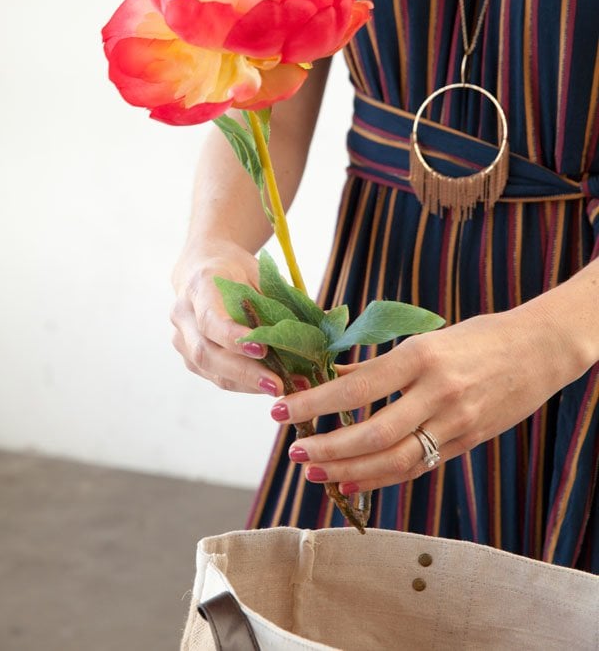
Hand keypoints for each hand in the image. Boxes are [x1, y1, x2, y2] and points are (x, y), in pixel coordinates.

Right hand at [171, 240, 307, 395]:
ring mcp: (180, 338)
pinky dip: (243, 383)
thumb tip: (325, 323)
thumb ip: (283, 300)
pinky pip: (215, 376)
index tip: (263, 349)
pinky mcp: (189, 357)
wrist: (204, 266)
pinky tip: (268, 386)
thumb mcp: (260, 274)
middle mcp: (182, 313)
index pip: (210, 318)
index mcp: (200, 285)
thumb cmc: (237, 270)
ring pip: (210, 370)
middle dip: (245, 373)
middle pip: (207, 353)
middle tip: (278, 386)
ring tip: (282, 390)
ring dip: (247, 384)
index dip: (234, 337)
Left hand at [270, 303, 570, 492]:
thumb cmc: (478, 337)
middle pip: (372, 434)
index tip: (281, 409)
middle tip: (294, 451)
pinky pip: (418, 467)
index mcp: (421, 357)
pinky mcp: (466, 443)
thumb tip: (329, 377)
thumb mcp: (426, 339)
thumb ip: (379, 364)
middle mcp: (437, 393)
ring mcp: (455, 423)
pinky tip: (353, 482)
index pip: (357, 388)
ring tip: (315, 471)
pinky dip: (381, 479)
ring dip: (349, 471)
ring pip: (394, 460)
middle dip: (327, 447)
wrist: (539, 350)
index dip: (315, 403)